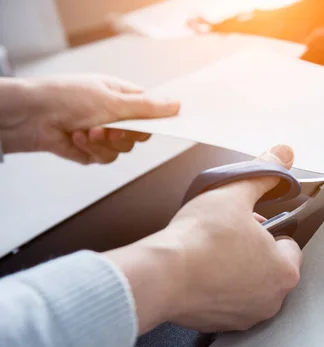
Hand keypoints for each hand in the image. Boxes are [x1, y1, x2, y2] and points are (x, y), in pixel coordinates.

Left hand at [0, 75, 178, 163]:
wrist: (32, 117)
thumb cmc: (67, 98)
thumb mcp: (114, 100)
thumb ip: (148, 107)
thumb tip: (176, 105)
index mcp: (123, 97)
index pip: (152, 111)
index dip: (158, 120)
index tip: (166, 126)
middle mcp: (116, 115)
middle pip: (140, 135)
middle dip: (125, 134)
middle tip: (112, 127)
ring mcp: (104, 134)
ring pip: (124, 149)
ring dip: (105, 142)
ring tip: (88, 131)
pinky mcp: (93, 151)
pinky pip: (106, 158)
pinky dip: (92, 150)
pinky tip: (77, 137)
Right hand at [104, 145, 302, 333]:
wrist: (161, 275)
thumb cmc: (199, 240)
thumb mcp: (235, 194)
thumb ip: (264, 174)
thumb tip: (282, 155)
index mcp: (285, 271)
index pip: (289, 245)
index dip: (269, 229)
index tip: (250, 224)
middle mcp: (271, 300)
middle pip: (269, 266)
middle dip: (253, 250)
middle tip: (229, 235)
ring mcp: (245, 317)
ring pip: (247, 286)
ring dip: (236, 270)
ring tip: (213, 252)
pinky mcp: (219, 325)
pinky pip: (225, 302)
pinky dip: (217, 288)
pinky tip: (200, 272)